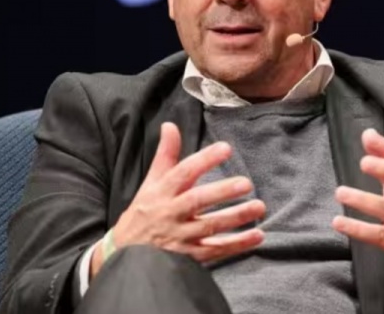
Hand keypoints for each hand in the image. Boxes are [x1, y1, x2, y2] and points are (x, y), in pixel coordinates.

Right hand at [91, 122, 265, 277]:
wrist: (125, 255)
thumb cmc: (144, 212)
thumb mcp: (151, 182)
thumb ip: (166, 154)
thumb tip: (170, 125)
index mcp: (162, 192)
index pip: (183, 172)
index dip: (204, 160)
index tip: (226, 148)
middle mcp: (170, 213)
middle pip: (197, 201)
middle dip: (222, 192)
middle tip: (246, 183)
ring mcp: (179, 237)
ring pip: (209, 227)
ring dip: (235, 218)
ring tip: (259, 206)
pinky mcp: (188, 257)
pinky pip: (215, 250)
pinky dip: (237, 245)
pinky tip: (257, 235)